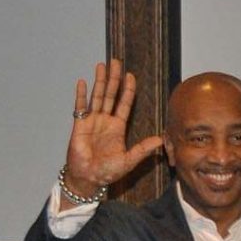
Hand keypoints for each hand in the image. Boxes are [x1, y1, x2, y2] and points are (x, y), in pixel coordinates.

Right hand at [60, 59, 163, 206]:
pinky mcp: (79, 125)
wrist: (88, 179)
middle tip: (116, 62)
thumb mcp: (129, 160)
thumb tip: (160, 141)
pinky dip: (81, 95)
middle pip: (110, 95)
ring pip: (97, 96)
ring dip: (99, 81)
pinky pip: (80, 107)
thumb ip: (143, 149)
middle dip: (114, 79)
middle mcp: (105, 121)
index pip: (124, 104)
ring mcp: (92, 121)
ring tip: (102, 65)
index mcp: (117, 128)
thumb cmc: (107, 172)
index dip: (128, 90)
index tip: (131, 76)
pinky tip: (83, 82)